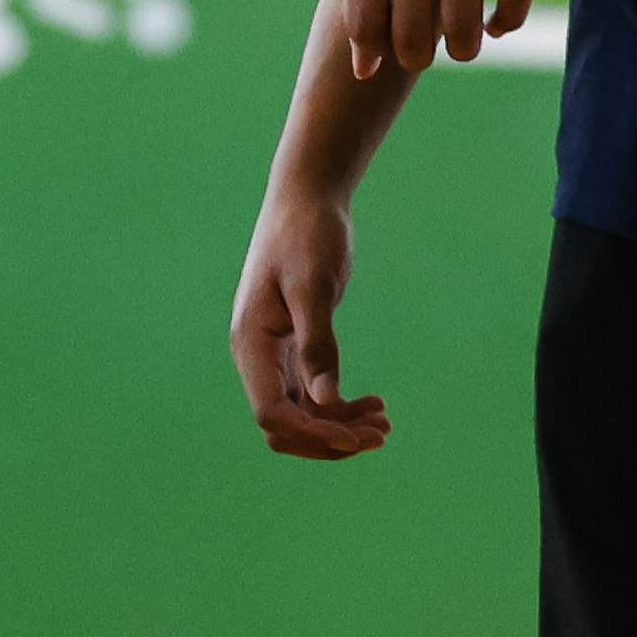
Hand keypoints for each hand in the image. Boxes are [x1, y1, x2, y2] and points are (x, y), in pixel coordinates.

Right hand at [233, 185, 388, 459]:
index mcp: (251, 344)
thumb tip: (326, 402)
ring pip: (302, 413)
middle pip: (285, 425)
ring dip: (341, 425)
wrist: (307, 197)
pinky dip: (340, 406)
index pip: (272, 414)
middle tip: (381, 433)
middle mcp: (257, 356)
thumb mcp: (314, 287)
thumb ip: (317, 345)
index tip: (359, 437)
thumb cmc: (307, 234)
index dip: (313, 434)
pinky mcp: (293, 346)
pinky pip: (311, 394)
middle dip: (330, 438)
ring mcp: (274, 353)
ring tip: (385, 421)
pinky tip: (374, 401)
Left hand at [337, 0, 541, 75]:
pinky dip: (507, 22)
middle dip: (423, 55)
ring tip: (466, 34)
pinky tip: (499, 19)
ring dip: (466, 46)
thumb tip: (362, 72)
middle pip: (414, 36)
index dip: (381, 51)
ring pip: (464, 28)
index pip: (366, 22)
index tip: (395, 47)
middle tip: (433, 44)